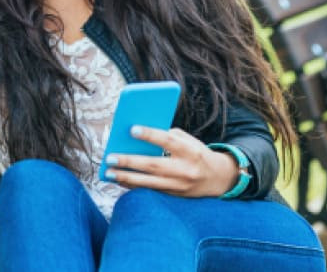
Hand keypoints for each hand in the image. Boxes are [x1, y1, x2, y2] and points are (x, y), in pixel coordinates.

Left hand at [105, 126, 239, 197]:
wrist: (218, 179)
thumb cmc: (197, 154)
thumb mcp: (189, 141)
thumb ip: (168, 136)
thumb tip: (140, 136)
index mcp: (189, 151)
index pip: (168, 141)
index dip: (150, 135)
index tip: (132, 129)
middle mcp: (184, 169)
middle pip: (153, 165)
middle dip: (129, 161)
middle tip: (110, 158)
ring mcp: (179, 185)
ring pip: (148, 182)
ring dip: (126, 177)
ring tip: (109, 173)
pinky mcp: (174, 196)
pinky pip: (150, 191)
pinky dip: (133, 186)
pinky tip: (119, 181)